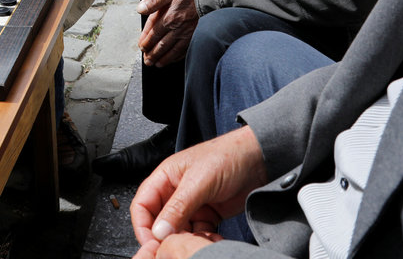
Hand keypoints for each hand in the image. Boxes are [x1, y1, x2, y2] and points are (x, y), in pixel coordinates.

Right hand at [131, 127, 265, 258]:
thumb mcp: (199, 182)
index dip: (142, 225)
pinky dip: (202, 240)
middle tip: (174, 247)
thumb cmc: (228, 156)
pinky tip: (209, 240)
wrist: (260, 159)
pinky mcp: (209, 214)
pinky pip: (198, 233)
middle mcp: (176, 191)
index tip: (151, 242)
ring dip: (185, 239)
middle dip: (165, 235)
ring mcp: (192, 204)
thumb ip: (178, 207)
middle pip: (159, 220)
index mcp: (165, 177)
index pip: (142, 204)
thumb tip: (159, 230)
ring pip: (179, 229)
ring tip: (196, 243)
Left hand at [137, 0, 209, 66]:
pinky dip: (177, 57)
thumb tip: (140, 9)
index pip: (153, 31)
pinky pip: (185, 50)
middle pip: (161, 43)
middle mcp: (178, 27)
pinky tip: (173, 59)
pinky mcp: (198, 36)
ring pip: (172, 50)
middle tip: (146, 60)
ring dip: (162, 58)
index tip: (141, 46)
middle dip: (151, 53)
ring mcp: (188, 33)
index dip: (145, 39)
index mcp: (169, 16)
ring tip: (156, 63)